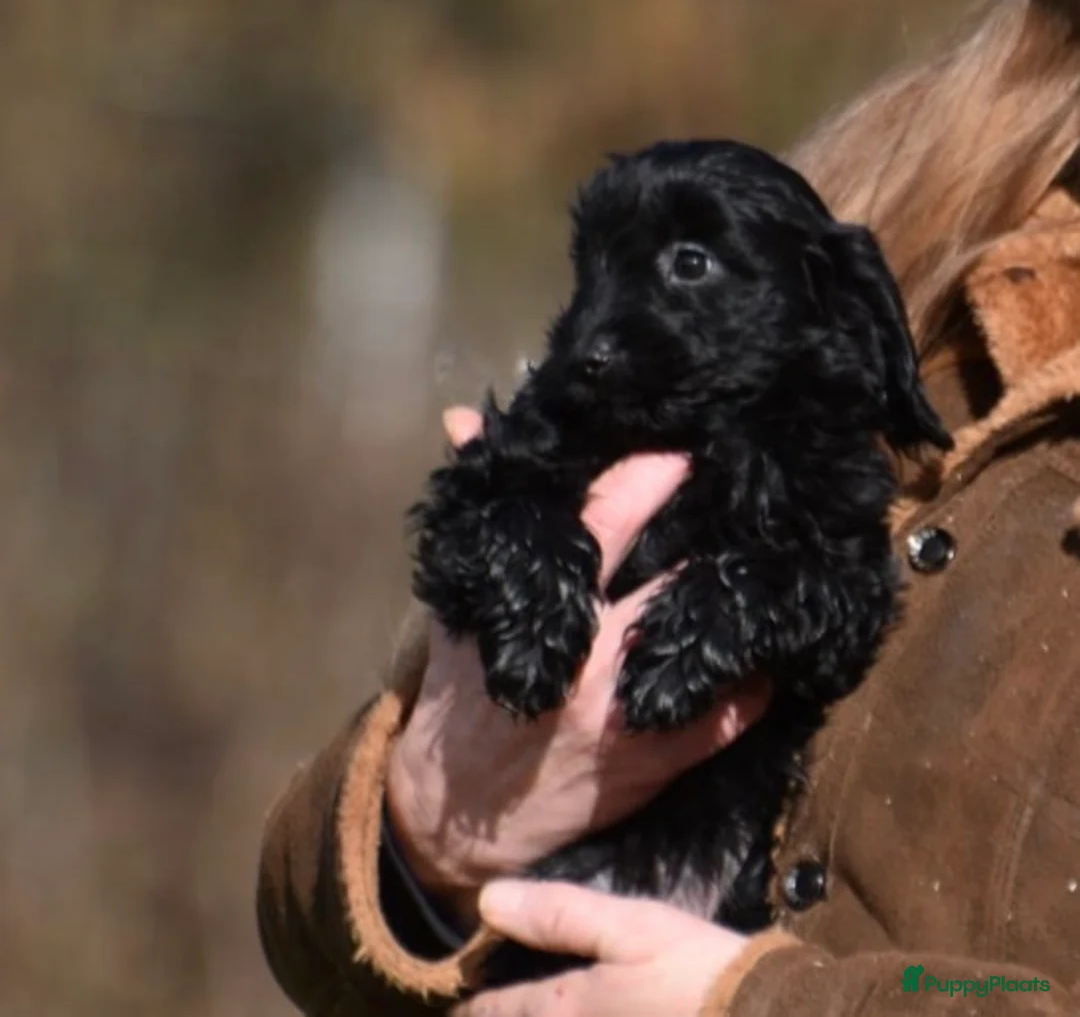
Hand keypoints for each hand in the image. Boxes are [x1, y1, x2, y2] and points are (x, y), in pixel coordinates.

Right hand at [386, 407, 771, 917]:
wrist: (459, 813)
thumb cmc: (461, 696)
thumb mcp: (459, 603)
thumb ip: (477, 515)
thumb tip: (463, 421)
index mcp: (547, 611)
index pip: (604, 520)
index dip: (648, 473)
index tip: (685, 444)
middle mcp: (595, 658)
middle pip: (673, 576)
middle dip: (712, 531)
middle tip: (749, 493)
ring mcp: (633, 714)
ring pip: (712, 642)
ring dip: (742, 600)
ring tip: (774, 557)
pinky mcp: (660, 760)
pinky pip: (732, 714)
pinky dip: (758, 677)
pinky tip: (770, 644)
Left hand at [453, 879, 749, 1015]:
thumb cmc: (699, 974)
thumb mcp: (634, 927)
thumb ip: (560, 914)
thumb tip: (488, 900)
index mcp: (565, 1008)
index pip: (496, 1010)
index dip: (473, 1002)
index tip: (461, 996)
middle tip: (485, 1009)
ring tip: (525, 1012)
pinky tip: (588, 1014)